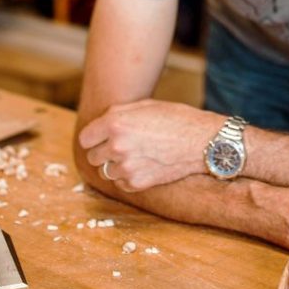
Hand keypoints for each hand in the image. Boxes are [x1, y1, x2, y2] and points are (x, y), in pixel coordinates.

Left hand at [78, 100, 217, 191]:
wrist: (202, 141)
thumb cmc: (176, 118)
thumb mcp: (145, 106)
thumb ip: (118, 114)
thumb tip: (99, 123)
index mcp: (115, 123)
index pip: (85, 138)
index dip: (95, 137)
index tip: (103, 137)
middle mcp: (117, 146)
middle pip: (93, 157)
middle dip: (104, 151)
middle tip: (123, 145)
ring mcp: (127, 167)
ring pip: (106, 172)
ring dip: (116, 165)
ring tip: (136, 155)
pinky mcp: (137, 183)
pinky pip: (121, 183)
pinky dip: (128, 177)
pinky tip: (145, 165)